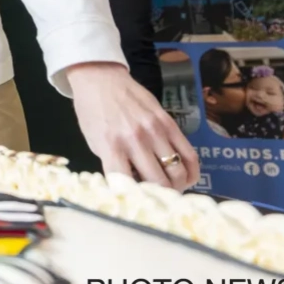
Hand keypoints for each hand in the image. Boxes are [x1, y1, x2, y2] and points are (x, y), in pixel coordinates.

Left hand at [67, 63, 199, 190]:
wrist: (100, 78)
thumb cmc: (92, 112)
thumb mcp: (93, 141)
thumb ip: (112, 164)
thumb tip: (131, 188)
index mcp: (110, 147)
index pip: (126, 184)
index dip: (134, 199)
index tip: (138, 205)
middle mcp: (134, 140)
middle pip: (158, 183)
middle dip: (161, 197)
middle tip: (160, 199)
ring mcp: (154, 131)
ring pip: (177, 172)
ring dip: (178, 186)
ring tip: (174, 189)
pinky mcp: (169, 122)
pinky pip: (189, 154)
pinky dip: (191, 171)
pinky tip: (188, 177)